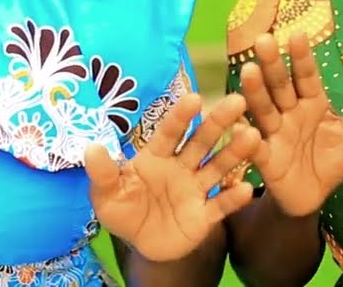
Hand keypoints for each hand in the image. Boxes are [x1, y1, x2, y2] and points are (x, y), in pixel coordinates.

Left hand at [85, 92, 259, 261]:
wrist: (141, 244)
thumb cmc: (124, 210)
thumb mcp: (106, 195)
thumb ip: (102, 173)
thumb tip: (91, 148)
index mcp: (156, 156)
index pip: (169, 132)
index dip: (180, 116)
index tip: (193, 98)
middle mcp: (181, 167)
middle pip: (201, 142)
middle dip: (218, 123)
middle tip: (237, 101)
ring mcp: (195, 190)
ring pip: (217, 167)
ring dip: (234, 153)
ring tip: (252, 136)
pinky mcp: (205, 216)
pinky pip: (220, 205)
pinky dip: (233, 198)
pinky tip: (246, 187)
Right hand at [240, 33, 342, 217]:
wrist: (312, 197)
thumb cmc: (329, 160)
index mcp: (312, 103)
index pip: (306, 77)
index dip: (302, 58)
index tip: (298, 35)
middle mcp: (289, 112)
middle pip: (280, 86)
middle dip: (273, 64)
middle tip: (264, 40)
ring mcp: (274, 133)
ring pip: (264, 109)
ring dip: (255, 91)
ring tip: (249, 71)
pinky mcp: (265, 159)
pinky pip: (256, 147)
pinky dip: (247, 137)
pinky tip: (240, 125)